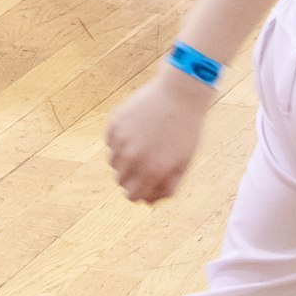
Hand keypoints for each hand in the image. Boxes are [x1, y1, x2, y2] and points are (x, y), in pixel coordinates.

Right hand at [105, 67, 213, 204]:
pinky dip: (120, 141)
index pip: (132, 196)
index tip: (145, 184)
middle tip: (146, 161)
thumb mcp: (183, 163)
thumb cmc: (185, 130)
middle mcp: (134, 159)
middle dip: (132, 176)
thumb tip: (148, 202)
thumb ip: (167, 187)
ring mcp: (122, 141)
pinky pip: (110, 143)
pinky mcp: (115, 124)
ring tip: (142, 144)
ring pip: (113, 162)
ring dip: (124, 159)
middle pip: (120, 180)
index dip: (139, 192)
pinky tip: (137, 130)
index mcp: (153, 172)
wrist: (179, 93)